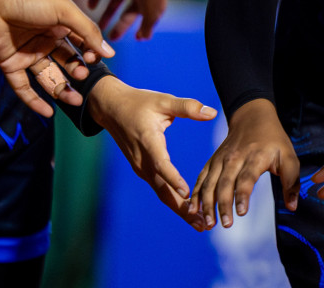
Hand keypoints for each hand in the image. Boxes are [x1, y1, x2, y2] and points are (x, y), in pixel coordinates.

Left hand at [0, 0, 113, 117]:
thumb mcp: (64, 11)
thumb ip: (88, 31)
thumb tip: (108, 52)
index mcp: (60, 24)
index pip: (81, 43)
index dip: (89, 53)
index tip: (94, 60)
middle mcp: (45, 39)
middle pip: (66, 62)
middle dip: (78, 73)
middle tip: (84, 78)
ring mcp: (28, 53)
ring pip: (48, 77)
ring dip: (61, 90)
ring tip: (76, 101)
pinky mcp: (10, 64)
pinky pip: (24, 87)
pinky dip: (35, 101)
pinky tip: (48, 112)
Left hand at [88, 0, 169, 39]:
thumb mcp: (152, 5)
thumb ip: (149, 22)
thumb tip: (146, 37)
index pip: (152, 13)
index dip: (144, 26)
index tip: (136, 38)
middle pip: (133, 7)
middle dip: (122, 23)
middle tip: (112, 37)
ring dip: (109, 12)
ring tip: (99, 25)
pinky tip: (91, 5)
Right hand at [88, 77, 215, 229]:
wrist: (111, 108)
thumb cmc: (139, 102)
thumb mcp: (163, 100)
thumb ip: (187, 107)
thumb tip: (212, 113)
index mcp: (148, 141)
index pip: (161, 164)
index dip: (173, 179)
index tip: (187, 193)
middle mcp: (142, 160)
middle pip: (162, 189)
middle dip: (182, 208)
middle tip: (203, 224)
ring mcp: (140, 167)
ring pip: (161, 193)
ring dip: (179, 209)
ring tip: (199, 223)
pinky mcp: (142, 170)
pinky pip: (158, 188)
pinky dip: (172, 200)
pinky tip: (187, 208)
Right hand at [189, 98, 299, 229]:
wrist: (252, 117)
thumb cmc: (273, 140)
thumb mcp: (289, 157)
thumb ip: (291, 182)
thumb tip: (292, 207)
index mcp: (255, 157)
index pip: (246, 178)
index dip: (243, 195)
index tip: (241, 213)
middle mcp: (235, 158)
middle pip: (225, 183)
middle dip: (223, 205)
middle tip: (225, 224)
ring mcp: (221, 159)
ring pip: (210, 182)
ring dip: (207, 203)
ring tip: (209, 223)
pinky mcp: (212, 161)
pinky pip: (202, 178)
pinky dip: (196, 194)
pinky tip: (193, 210)